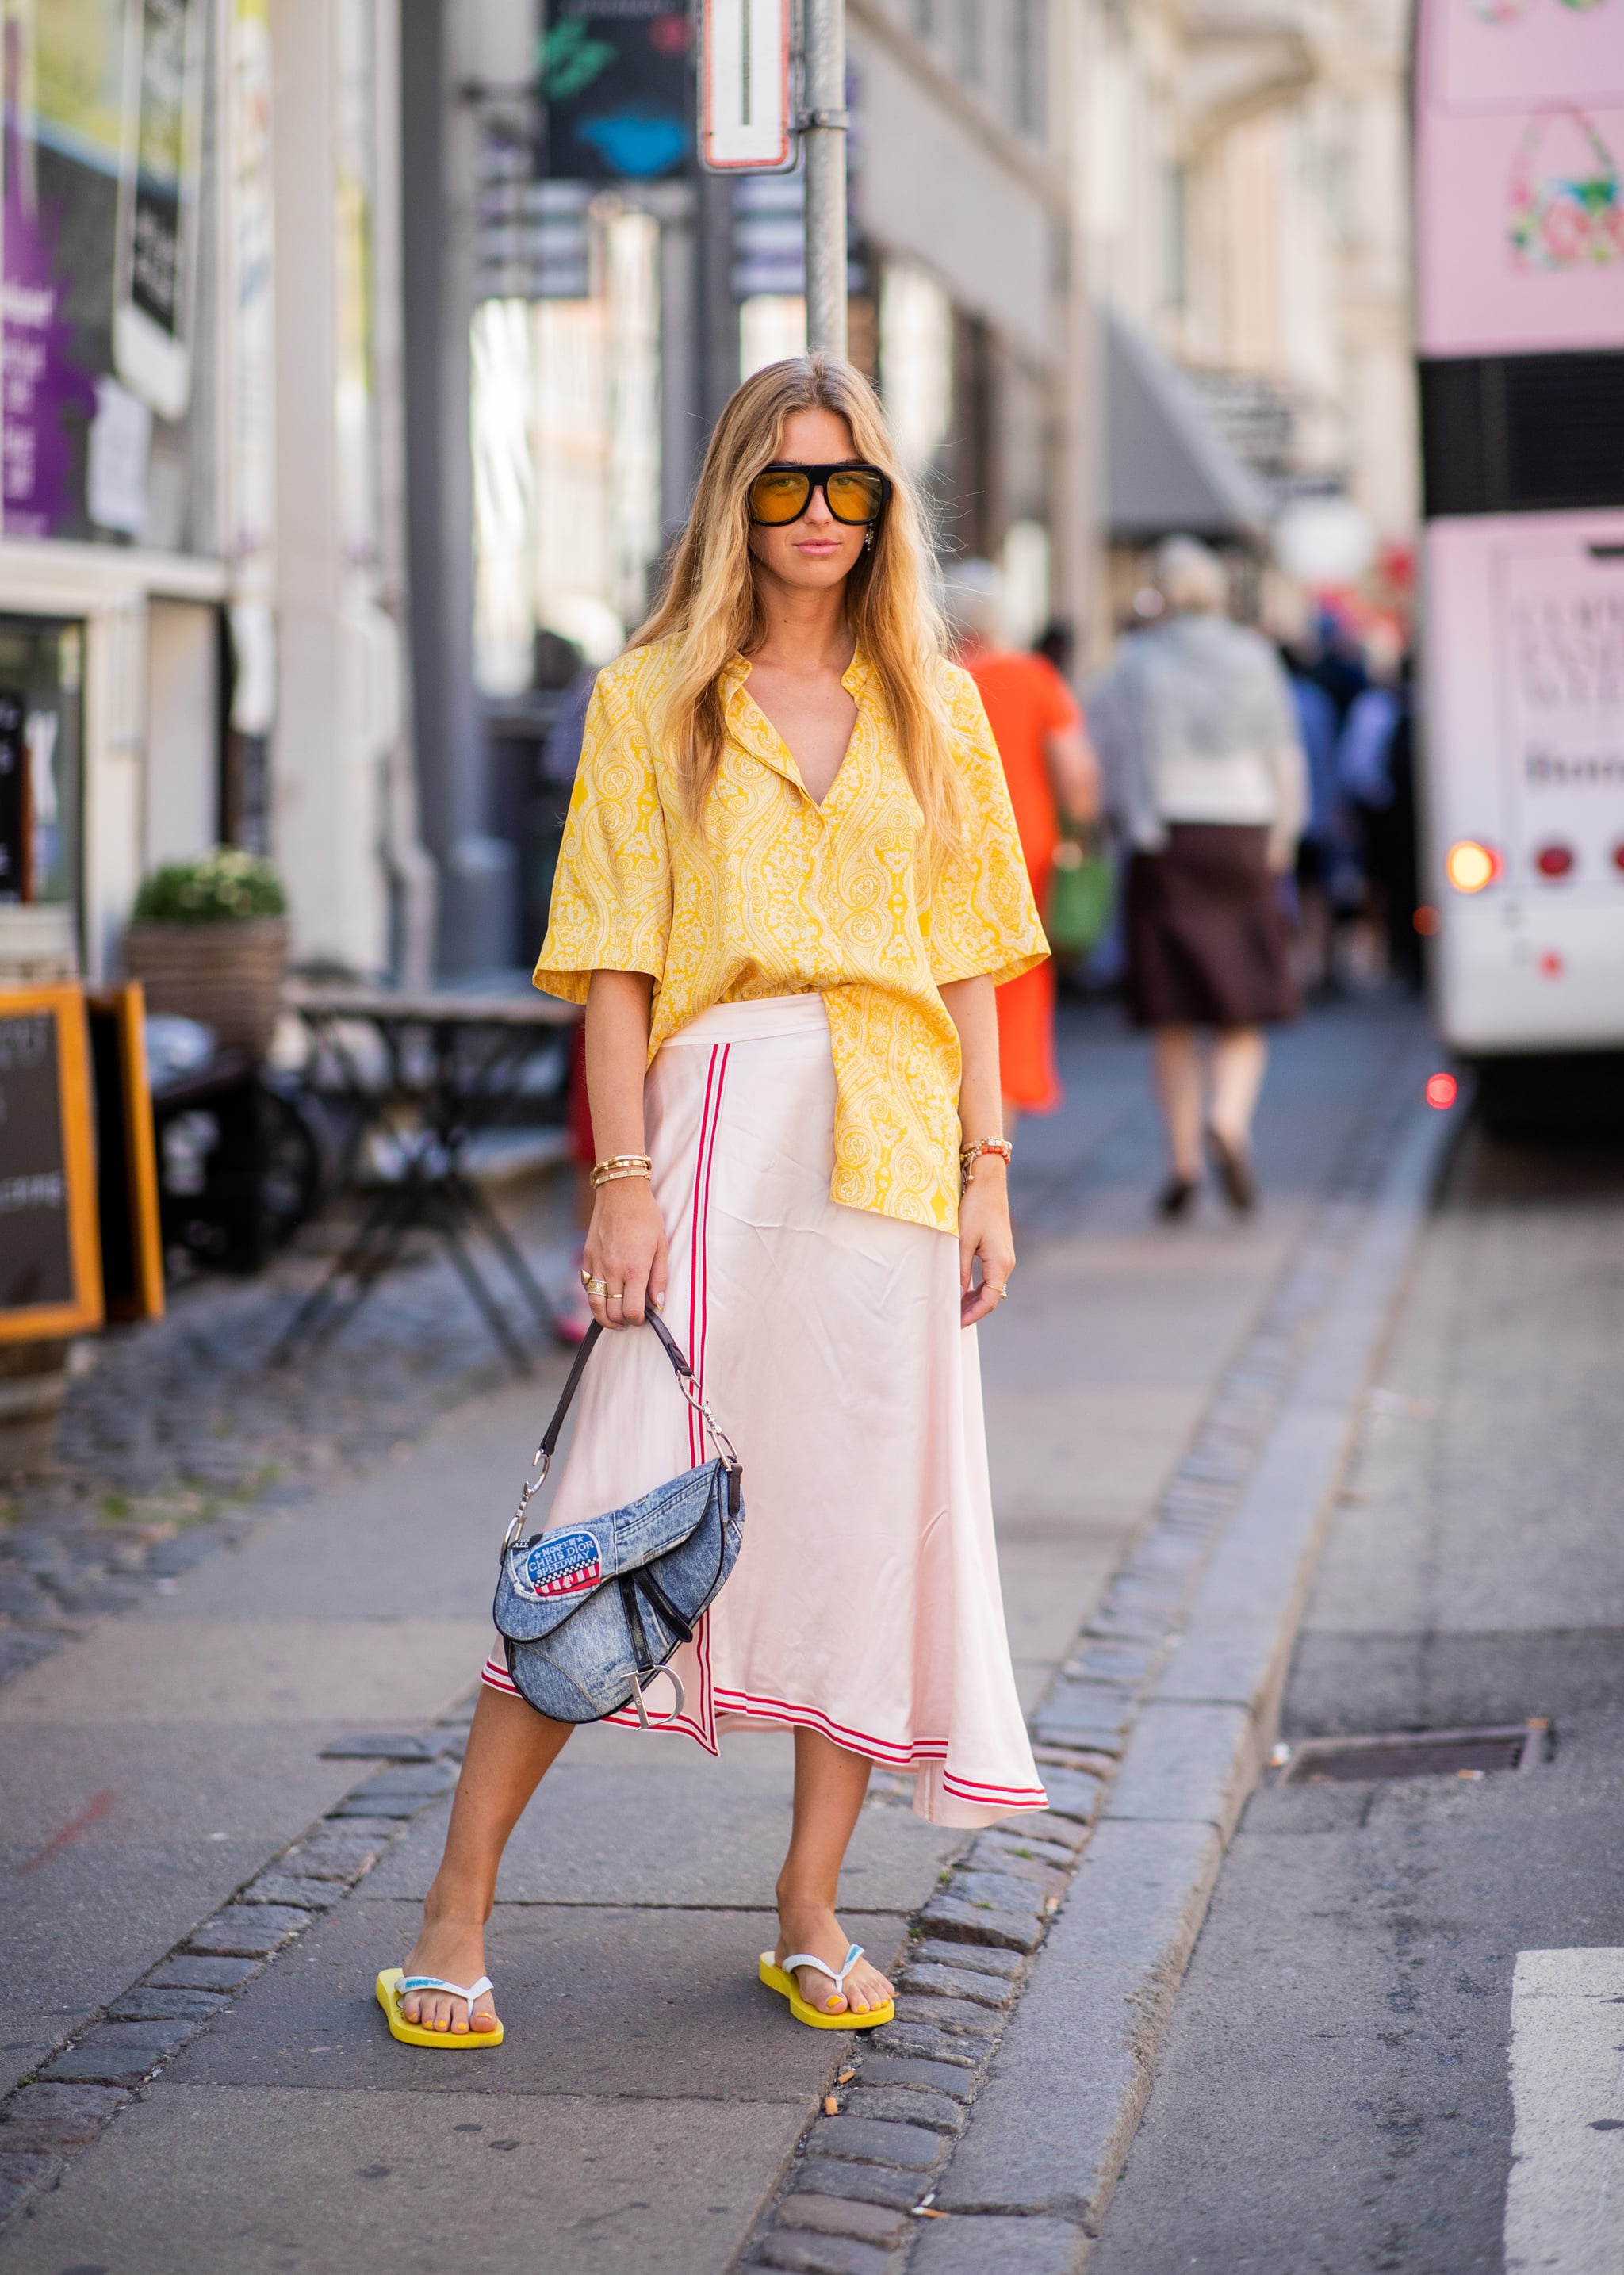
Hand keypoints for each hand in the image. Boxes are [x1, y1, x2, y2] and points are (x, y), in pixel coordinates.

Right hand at [582, 1178, 667, 1329]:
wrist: (621, 1192)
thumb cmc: (646, 1217)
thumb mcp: (662, 1246)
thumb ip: (659, 1278)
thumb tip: (657, 1303)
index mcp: (635, 1269)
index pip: (631, 1311)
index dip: (637, 1320)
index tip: (643, 1317)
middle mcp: (613, 1270)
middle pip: (612, 1313)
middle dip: (622, 1322)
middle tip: (630, 1320)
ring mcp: (597, 1265)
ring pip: (594, 1304)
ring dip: (604, 1317)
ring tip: (614, 1319)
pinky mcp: (587, 1257)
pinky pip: (587, 1286)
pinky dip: (595, 1297)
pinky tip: (605, 1296)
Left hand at [958, 1160, 1013, 1326]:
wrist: (988, 1182)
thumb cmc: (975, 1208)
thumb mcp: (963, 1241)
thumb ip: (959, 1270)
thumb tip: (955, 1295)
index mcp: (1000, 1263)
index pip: (990, 1301)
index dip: (973, 1315)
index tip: (955, 1323)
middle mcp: (1007, 1263)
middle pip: (992, 1296)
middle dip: (972, 1309)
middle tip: (951, 1317)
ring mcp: (1005, 1256)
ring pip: (991, 1287)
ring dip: (974, 1298)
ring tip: (954, 1305)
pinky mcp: (999, 1249)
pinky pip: (990, 1275)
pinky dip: (977, 1286)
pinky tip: (962, 1288)